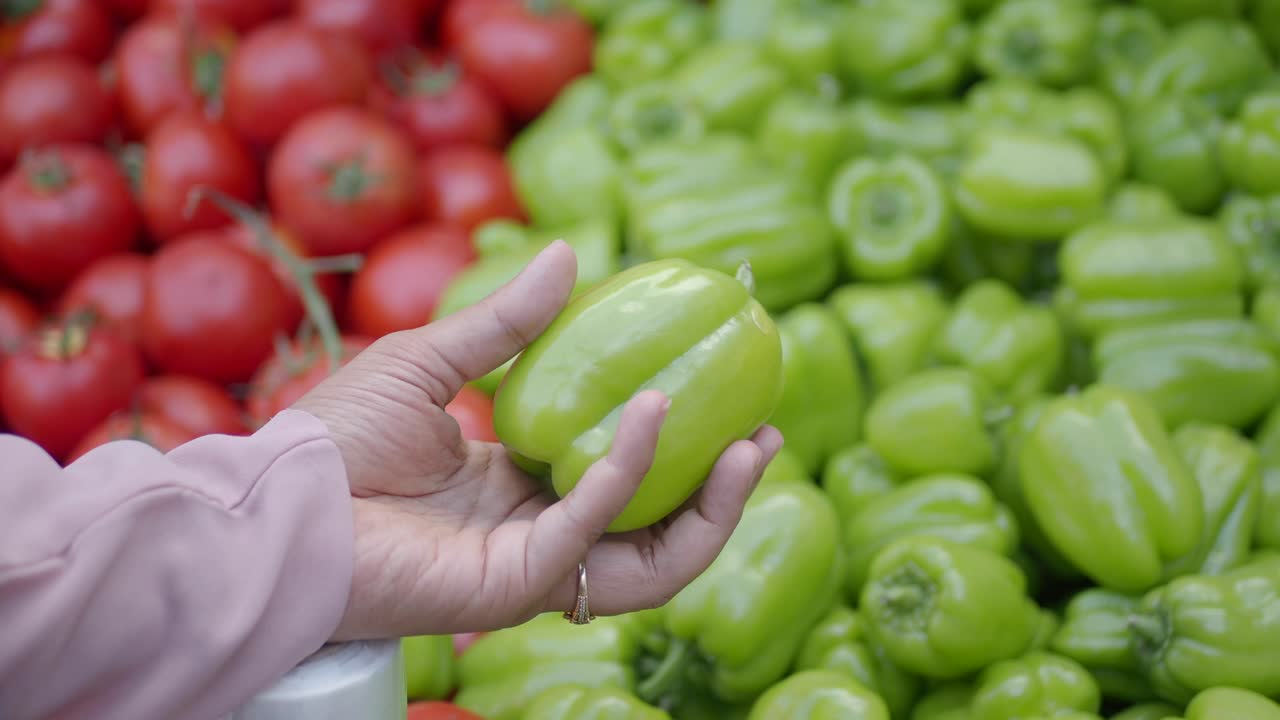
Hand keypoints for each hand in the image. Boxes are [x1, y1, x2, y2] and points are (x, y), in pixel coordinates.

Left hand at [294, 241, 782, 640]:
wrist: (279, 501)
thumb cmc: (337, 438)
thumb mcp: (433, 358)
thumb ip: (508, 320)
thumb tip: (573, 253)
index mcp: (522, 487)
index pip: (624, 478)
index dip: (680, 445)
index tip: (726, 392)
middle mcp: (539, 532)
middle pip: (658, 531)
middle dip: (722, 495)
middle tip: (765, 435)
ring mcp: (532, 565)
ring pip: (651, 560)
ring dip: (709, 508)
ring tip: (750, 446)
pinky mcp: (513, 583)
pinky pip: (591, 532)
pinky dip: (628, 474)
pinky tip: (648, 415)